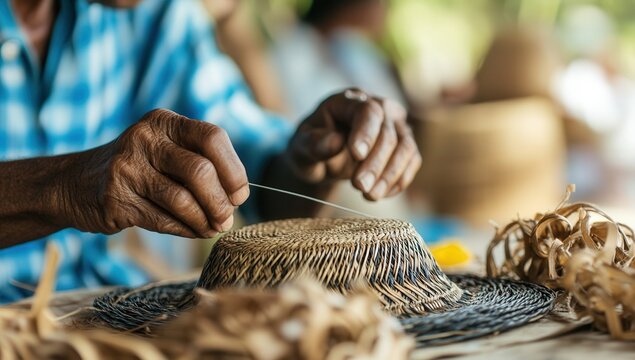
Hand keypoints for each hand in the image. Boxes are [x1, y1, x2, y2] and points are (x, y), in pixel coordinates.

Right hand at [60, 109, 247, 237]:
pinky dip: (186, 230)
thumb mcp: (166, 151)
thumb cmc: (139, 169)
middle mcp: (145, 138)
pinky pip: (163, 219)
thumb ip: (201, 164)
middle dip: (220, 202)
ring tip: (213, 228)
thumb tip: (237, 198)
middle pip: (200, 171)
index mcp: (165, 122)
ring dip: (205, 221)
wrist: (76, 183)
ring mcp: (126, 167)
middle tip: (226, 219)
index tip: (240, 195)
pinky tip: (194, 231)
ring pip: (183, 200)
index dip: (234, 170)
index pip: (213, 137)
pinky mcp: (115, 198)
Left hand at [285, 89, 420, 199]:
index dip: (365, 133)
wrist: (323, 159)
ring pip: (405, 147)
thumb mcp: (300, 147)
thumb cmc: (311, 148)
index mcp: (349, 100)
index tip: (356, 155)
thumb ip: (312, 143)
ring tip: (370, 196)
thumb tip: (336, 142)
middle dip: (375, 163)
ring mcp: (395, 125)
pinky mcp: (404, 144)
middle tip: (360, 187)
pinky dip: (399, 180)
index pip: (368, 111)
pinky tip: (381, 194)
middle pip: (388, 132)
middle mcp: (378, 106)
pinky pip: (412, 160)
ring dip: (390, 175)